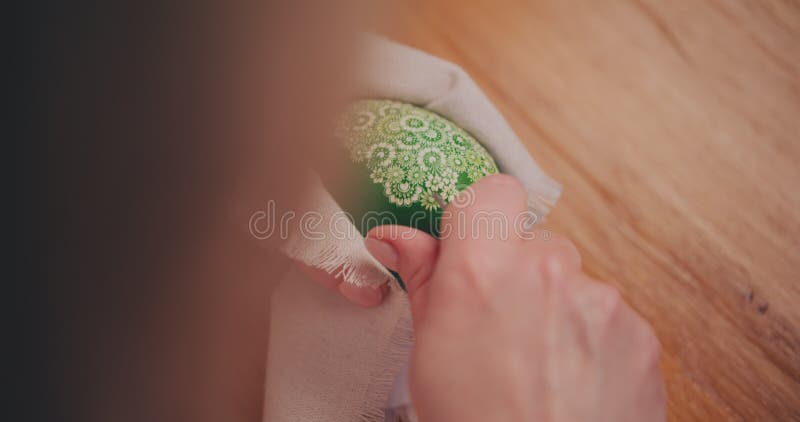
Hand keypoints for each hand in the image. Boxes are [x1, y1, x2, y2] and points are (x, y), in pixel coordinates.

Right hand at [364, 174, 665, 421]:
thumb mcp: (429, 352)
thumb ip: (422, 279)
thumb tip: (395, 238)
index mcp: (483, 269)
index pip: (492, 192)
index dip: (483, 216)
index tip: (475, 248)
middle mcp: (547, 270)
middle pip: (536, 244)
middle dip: (520, 275)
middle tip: (502, 329)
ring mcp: (600, 301)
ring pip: (574, 283)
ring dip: (557, 310)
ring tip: (540, 367)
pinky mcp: (638, 334)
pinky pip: (608, 317)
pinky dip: (592, 341)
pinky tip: (571, 381)